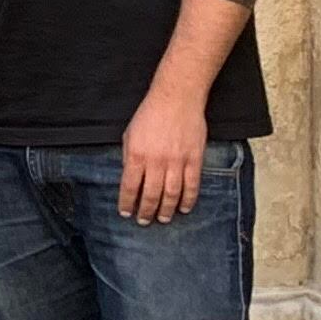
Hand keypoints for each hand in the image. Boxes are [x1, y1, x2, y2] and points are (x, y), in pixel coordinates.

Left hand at [119, 88, 207, 221]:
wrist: (176, 99)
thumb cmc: (150, 115)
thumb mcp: (129, 135)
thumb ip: (129, 157)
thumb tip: (129, 177)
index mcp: (136, 155)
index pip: (129, 186)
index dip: (127, 202)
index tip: (126, 212)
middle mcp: (156, 161)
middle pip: (151, 194)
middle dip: (146, 211)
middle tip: (144, 221)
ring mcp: (177, 161)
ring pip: (172, 194)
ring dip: (166, 209)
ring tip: (163, 219)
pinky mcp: (194, 159)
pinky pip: (192, 185)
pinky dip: (188, 200)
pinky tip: (184, 208)